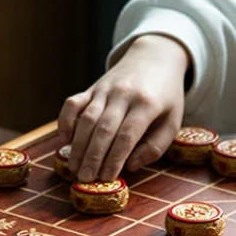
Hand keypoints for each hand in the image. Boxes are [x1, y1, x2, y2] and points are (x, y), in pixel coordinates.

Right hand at [58, 34, 189, 182]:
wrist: (154, 57)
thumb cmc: (165, 97)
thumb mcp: (172, 121)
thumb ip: (156, 146)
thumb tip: (131, 165)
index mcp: (147, 104)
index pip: (127, 136)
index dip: (115, 158)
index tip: (107, 178)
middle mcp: (123, 95)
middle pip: (104, 129)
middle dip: (93, 157)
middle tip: (85, 179)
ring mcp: (104, 89)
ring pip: (86, 119)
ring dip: (78, 146)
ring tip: (73, 168)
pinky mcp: (92, 88)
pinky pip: (73, 103)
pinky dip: (65, 121)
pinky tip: (63, 141)